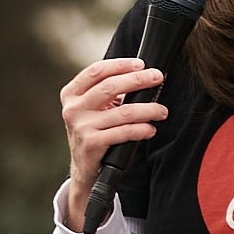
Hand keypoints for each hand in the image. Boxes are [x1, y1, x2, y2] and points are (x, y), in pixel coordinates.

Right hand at [59, 56, 165, 229]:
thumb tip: (142, 72)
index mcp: (71, 94)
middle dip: (138, 80)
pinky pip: (124, 132)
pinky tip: (151, 129)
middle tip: (157, 77)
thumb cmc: (94, 132)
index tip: (141, 64)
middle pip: (110, 86)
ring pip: (123, 112)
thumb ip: (108, 90)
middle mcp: (72, 108)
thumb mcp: (93, 108)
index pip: (96, 71)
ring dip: (148, 109)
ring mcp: (81, 127)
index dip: (120, 64)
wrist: (84, 170)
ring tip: (162, 110)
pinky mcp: (91, 144)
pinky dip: (142, 129)